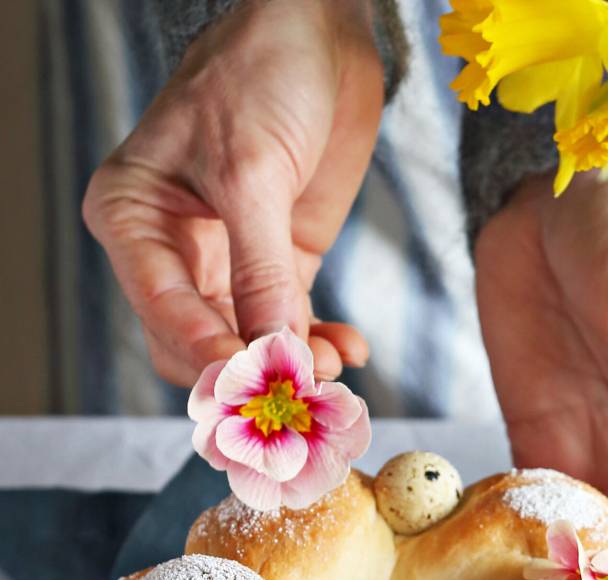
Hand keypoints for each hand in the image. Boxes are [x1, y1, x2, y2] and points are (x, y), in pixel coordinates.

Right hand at [83, 0, 383, 384]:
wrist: (319, 32)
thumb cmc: (261, 75)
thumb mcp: (253, 171)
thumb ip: (260, 268)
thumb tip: (273, 353)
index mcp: (132, 217)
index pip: (158, 309)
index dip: (203, 350)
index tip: (250, 376)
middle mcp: (170, 250)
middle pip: (195, 344)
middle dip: (245, 369)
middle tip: (294, 388)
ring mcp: (226, 263)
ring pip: (247, 344)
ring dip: (290, 363)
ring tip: (330, 367)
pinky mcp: (279, 266)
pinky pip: (291, 324)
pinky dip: (318, 343)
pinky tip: (348, 348)